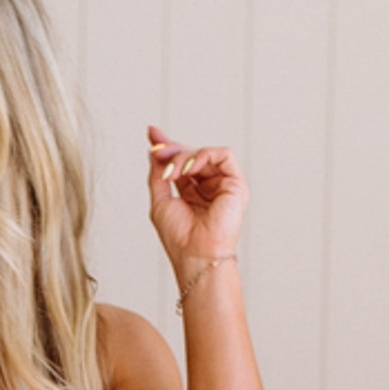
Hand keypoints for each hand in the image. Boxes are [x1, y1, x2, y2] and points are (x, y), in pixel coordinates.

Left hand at [146, 126, 248, 272]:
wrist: (196, 256)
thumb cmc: (179, 238)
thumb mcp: (160, 201)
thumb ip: (158, 175)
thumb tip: (154, 151)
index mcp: (192, 193)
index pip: (181, 163)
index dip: (167, 146)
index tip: (152, 133)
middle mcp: (209, 187)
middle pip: (191, 155)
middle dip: (172, 149)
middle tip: (156, 150)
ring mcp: (223, 185)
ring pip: (204, 154)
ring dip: (183, 157)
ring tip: (171, 173)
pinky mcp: (236, 184)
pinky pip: (223, 155)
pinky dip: (203, 156)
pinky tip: (188, 169)